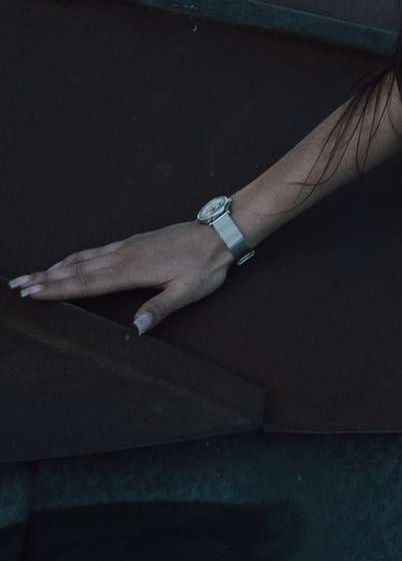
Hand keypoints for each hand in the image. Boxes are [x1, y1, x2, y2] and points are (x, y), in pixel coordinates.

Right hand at [11, 220, 231, 335]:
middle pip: (77, 268)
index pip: (86, 283)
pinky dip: (75, 258)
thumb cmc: (205, 265)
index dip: (57, 289)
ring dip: (56, 267)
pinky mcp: (133, 242)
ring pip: (84, 258)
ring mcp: (127, 246)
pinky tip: (69, 262)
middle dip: (45, 278)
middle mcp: (123, 255)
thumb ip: (160, 309)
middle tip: (16, 285)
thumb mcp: (188, 292)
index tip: (31, 293)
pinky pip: (96, 251)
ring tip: (32, 275)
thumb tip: (136, 329)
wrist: (221, 232)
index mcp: (131, 270)